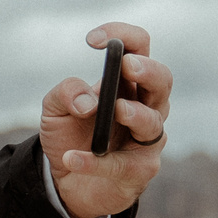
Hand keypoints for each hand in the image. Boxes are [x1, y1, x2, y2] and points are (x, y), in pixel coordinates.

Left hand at [39, 22, 170, 217]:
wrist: (66, 180)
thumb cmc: (70, 135)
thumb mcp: (55, 109)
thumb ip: (65, 93)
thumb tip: (88, 102)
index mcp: (127, 83)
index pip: (138, 48)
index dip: (122, 36)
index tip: (92, 40)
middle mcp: (145, 106)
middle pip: (162, 80)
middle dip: (148, 70)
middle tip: (127, 66)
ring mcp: (146, 139)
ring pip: (153, 122)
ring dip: (136, 114)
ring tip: (116, 110)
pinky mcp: (139, 170)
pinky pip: (123, 165)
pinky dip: (96, 162)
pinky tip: (72, 158)